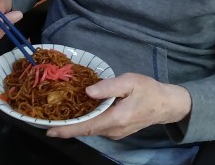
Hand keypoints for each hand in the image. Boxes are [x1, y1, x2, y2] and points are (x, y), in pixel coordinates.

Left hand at [46, 73, 190, 139]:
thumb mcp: (130, 81)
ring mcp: (115, 133)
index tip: (49, 130)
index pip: (86, 127)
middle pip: (85, 130)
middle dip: (66, 127)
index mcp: (115, 118)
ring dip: (76, 124)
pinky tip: (79, 112)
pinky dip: (86, 122)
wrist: (166, 104)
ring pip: (91, 129)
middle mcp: (113, 130)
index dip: (67, 129)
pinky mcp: (117, 130)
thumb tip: (88, 91)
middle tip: (47, 120)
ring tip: (58, 115)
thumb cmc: (148, 90)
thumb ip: (109, 86)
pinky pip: (98, 127)